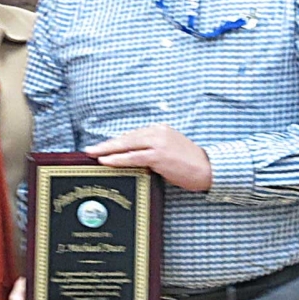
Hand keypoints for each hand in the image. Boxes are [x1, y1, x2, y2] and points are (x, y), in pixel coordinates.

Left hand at [84, 123, 211, 190]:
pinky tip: (106, 160)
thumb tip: (131, 158)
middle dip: (107, 144)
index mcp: (160, 129)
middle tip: (90, 149)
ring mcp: (158, 142)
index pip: (132, 135)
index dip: (116, 142)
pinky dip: (118, 158)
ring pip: (127, 145)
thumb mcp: (169, 150)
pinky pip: (133, 157)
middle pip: (126, 137)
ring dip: (108, 150)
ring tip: (94, 154)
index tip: (103, 147)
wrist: (208, 169)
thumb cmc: (189, 164)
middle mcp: (158, 132)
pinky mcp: (159, 155)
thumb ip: (151, 150)